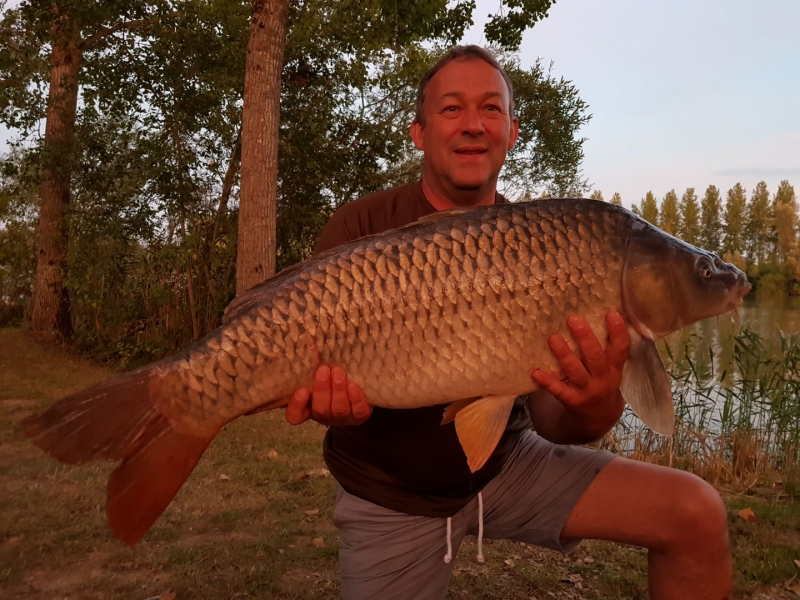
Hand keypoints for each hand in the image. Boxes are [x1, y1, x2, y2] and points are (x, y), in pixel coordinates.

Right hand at [285, 365, 371, 425]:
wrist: (358, 388)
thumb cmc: (331, 377)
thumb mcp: (319, 373)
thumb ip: (312, 367)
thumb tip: (310, 345)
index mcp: (308, 408)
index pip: (295, 415)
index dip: (297, 406)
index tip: (302, 390)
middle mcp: (324, 416)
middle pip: (320, 410)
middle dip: (322, 390)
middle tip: (323, 370)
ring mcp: (342, 418)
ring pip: (338, 409)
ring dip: (338, 390)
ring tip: (338, 372)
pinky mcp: (359, 415)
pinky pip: (358, 410)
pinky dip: (355, 398)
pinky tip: (353, 385)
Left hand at [530, 311, 629, 436]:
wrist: (599, 418)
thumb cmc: (602, 382)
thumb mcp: (612, 368)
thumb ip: (606, 347)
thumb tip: (598, 312)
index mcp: (614, 368)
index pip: (621, 349)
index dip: (618, 332)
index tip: (611, 313)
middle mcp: (603, 379)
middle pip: (595, 357)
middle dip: (585, 338)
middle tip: (573, 319)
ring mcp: (587, 391)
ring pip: (575, 371)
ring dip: (564, 355)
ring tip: (553, 338)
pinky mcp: (572, 401)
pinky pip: (558, 390)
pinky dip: (547, 381)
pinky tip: (535, 372)